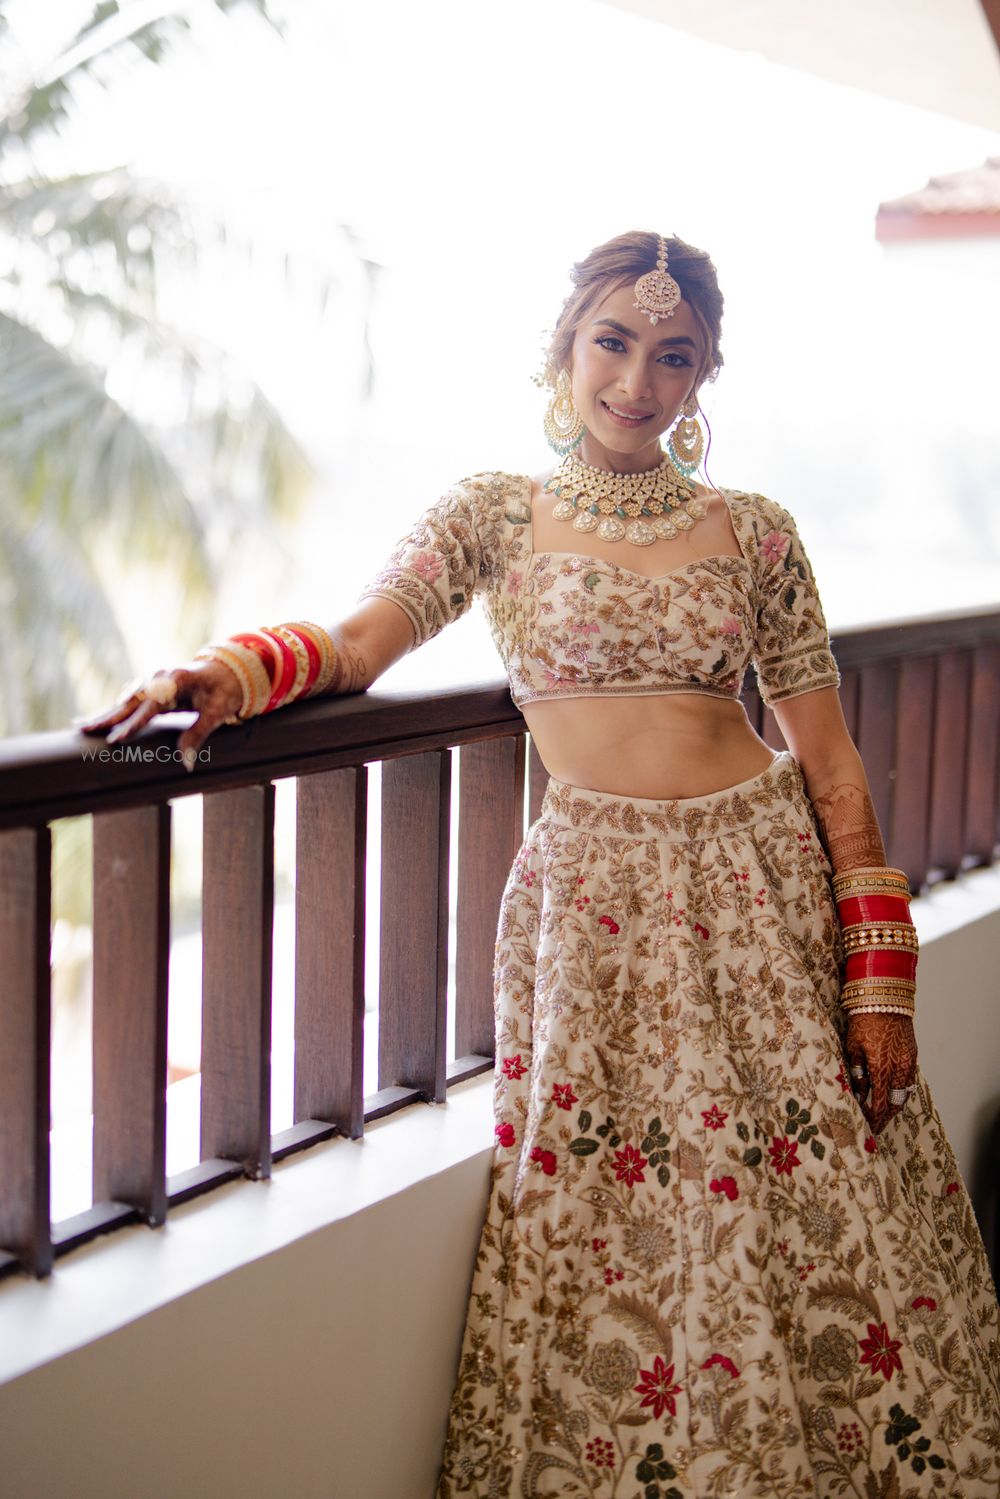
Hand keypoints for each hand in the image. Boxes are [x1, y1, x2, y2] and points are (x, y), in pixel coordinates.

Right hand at [76, 662, 242, 771]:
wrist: (227, 671)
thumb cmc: (224, 692)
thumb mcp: (217, 714)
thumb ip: (198, 735)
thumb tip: (185, 764)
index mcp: (176, 680)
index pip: (151, 706)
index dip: (133, 724)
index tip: (116, 740)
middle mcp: (159, 677)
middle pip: (130, 701)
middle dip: (107, 717)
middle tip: (84, 731)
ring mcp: (152, 680)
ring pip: (125, 701)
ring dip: (104, 714)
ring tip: (81, 727)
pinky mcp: (150, 686)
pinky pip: (129, 701)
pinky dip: (113, 711)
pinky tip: (97, 721)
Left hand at [845, 1012, 917, 1135]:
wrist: (886, 997)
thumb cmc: (864, 1019)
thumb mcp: (853, 1046)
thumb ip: (857, 1072)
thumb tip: (858, 1094)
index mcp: (882, 1067)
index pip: (879, 1103)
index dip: (874, 1118)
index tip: (867, 1128)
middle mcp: (899, 1068)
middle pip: (894, 1103)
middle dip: (884, 1117)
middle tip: (875, 1126)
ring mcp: (909, 1062)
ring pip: (904, 1093)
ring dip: (893, 1105)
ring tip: (881, 1113)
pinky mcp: (913, 1055)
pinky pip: (908, 1080)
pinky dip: (900, 1091)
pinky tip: (890, 1093)